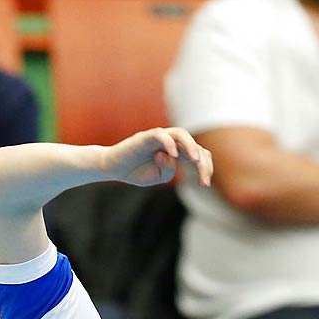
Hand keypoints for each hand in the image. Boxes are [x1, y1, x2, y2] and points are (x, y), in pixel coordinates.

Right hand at [97, 127, 212, 188]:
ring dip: (190, 146)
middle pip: (194, 145)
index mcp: (177, 152)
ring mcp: (158, 137)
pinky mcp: (145, 137)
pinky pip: (160, 135)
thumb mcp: (158, 176)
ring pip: (180, 134)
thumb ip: (169, 170)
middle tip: (203, 181)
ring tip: (195, 160)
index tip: (205, 184)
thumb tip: (172, 157)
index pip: (199, 154)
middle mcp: (171, 142)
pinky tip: (173, 156)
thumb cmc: (135, 171)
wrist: (112, 167)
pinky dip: (169, 143)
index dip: (205, 167)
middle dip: (202, 163)